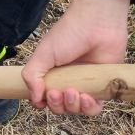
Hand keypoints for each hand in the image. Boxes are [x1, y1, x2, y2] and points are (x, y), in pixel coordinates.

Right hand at [22, 0, 129, 116]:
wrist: (98, 25)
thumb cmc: (68, 34)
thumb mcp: (44, 53)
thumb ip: (32, 75)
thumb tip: (34, 99)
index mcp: (50, 72)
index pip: (43, 96)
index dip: (42, 102)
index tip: (43, 97)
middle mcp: (66, 80)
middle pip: (59, 106)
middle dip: (57, 105)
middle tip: (57, 93)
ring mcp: (84, 85)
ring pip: (77, 110)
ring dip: (73, 107)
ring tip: (74, 92)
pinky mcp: (102, 87)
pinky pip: (95, 108)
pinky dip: (90, 108)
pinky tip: (87, 97)